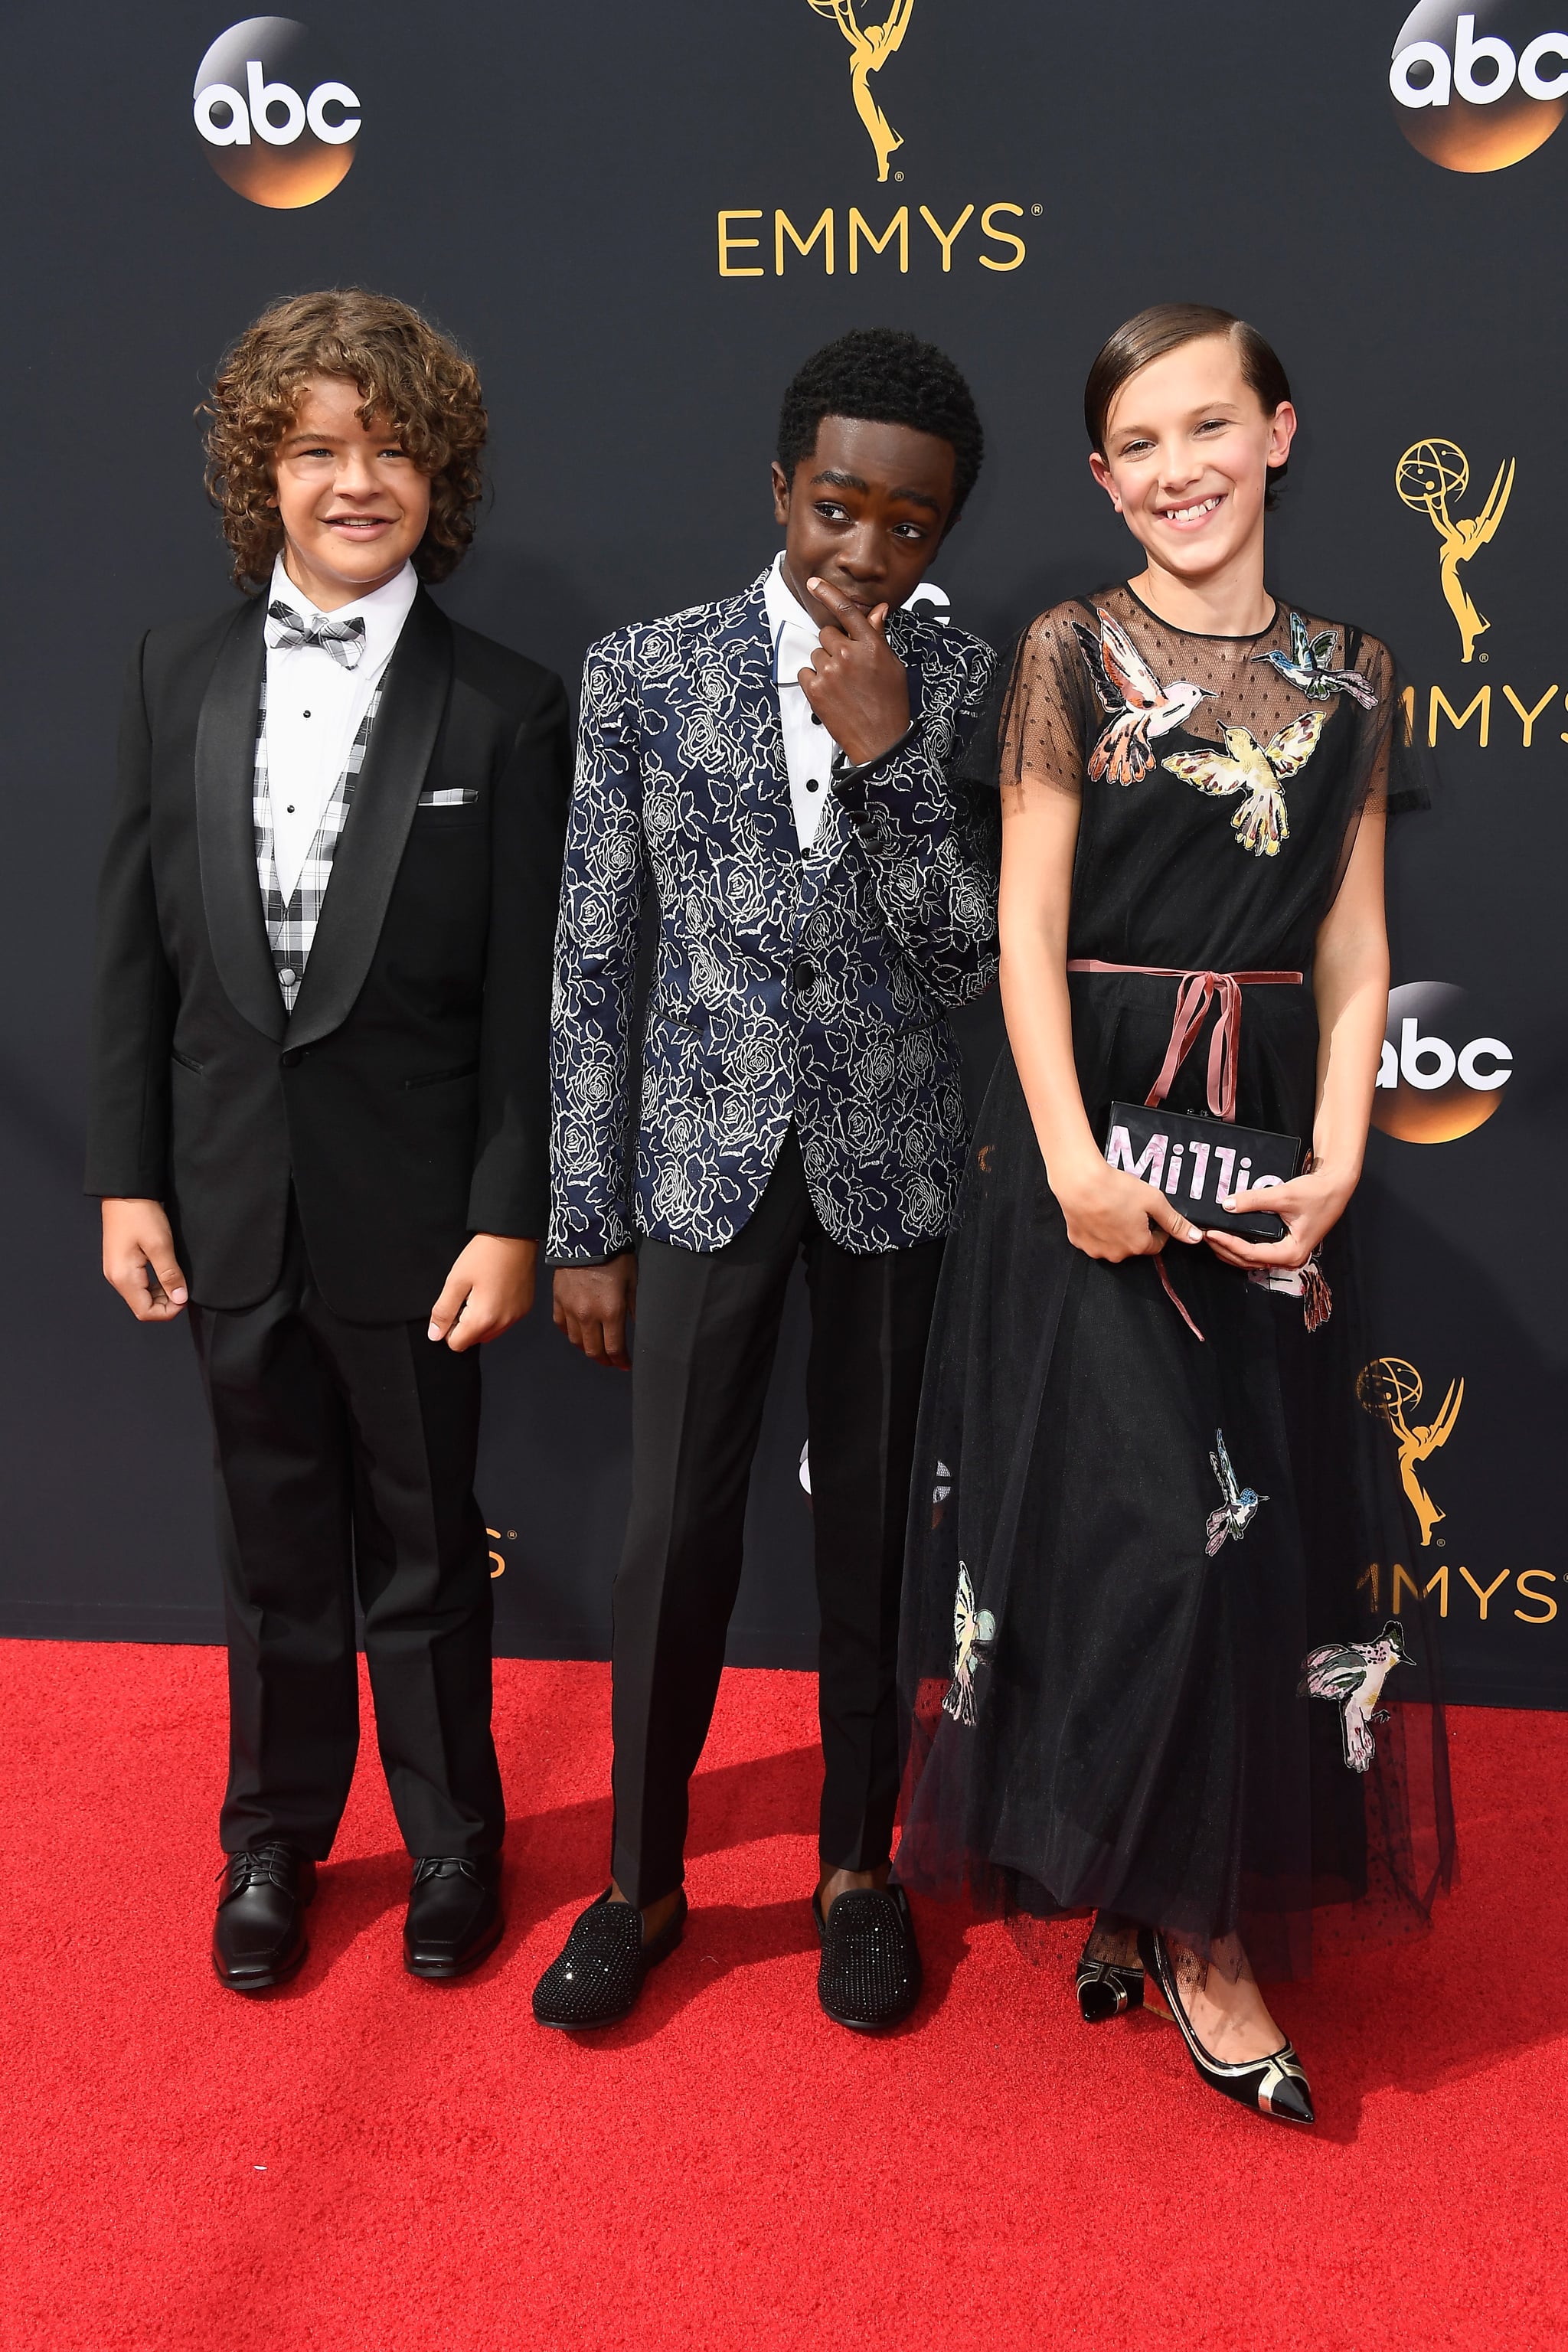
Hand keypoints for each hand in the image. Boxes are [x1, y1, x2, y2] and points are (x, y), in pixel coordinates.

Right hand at [101, 1198, 188, 1320]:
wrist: (125, 1191)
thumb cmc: (140, 1214)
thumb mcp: (160, 1245)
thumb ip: (170, 1274)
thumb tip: (179, 1298)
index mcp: (123, 1277)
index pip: (145, 1312)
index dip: (168, 1311)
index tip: (185, 1297)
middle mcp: (115, 1278)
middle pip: (142, 1306)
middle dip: (165, 1303)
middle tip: (183, 1287)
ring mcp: (116, 1270)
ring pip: (141, 1295)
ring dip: (161, 1293)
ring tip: (176, 1278)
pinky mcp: (120, 1262)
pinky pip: (138, 1283)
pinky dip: (154, 1283)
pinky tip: (166, 1271)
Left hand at [428, 1234, 537, 1350]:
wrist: (513, 1236)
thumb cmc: (484, 1255)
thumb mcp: (455, 1281)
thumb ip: (443, 1311)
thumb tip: (435, 1334)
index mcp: (484, 1318)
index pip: (457, 1344)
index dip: (448, 1328)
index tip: (452, 1307)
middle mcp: (503, 1323)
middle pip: (474, 1340)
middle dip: (465, 1325)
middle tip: (466, 1297)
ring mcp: (516, 1316)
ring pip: (489, 1333)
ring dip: (480, 1321)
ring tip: (480, 1293)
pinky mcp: (524, 1308)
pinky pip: (503, 1322)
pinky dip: (495, 1314)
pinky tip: (494, 1291)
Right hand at [553, 1254, 636, 1368]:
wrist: (585, 1236)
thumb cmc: (614, 1256)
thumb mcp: (633, 1281)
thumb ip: (634, 1307)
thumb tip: (639, 1326)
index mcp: (610, 1312)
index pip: (614, 1348)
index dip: (620, 1361)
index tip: (625, 1365)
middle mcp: (587, 1316)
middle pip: (593, 1350)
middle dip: (604, 1360)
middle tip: (611, 1361)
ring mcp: (569, 1309)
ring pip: (576, 1341)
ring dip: (587, 1349)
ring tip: (596, 1348)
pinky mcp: (557, 1300)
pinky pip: (561, 1326)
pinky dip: (570, 1333)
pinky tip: (577, 1333)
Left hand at [796, 577, 910, 765]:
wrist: (880, 740)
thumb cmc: (890, 704)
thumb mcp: (891, 665)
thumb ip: (878, 636)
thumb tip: (877, 610)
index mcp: (870, 646)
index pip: (846, 610)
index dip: (828, 593)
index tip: (814, 583)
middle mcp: (848, 655)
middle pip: (827, 634)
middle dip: (834, 646)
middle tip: (847, 666)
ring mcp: (829, 672)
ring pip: (816, 654)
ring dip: (824, 665)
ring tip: (842, 684)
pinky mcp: (815, 690)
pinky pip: (805, 672)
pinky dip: (814, 681)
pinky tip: (830, 693)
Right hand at [1049, 1153, 1204, 1263]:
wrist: (1079, 1181)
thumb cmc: (1116, 1189)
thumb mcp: (1154, 1201)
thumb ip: (1175, 1222)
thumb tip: (1196, 1238)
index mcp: (1139, 1245)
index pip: (1157, 1243)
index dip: (1157, 1227)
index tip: (1150, 1212)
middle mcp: (1117, 1254)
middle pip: (1134, 1244)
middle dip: (1135, 1229)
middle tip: (1129, 1206)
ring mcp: (1096, 1250)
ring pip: (1113, 1243)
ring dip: (1116, 1231)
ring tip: (1111, 1207)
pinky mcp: (1078, 1241)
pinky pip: (1093, 1239)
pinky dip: (1096, 1229)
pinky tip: (1096, 1211)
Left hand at [1203, 1164, 1354, 1272]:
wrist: (1336, 1185)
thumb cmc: (1318, 1193)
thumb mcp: (1283, 1195)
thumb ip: (1254, 1201)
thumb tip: (1227, 1205)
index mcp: (1292, 1253)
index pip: (1252, 1254)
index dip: (1229, 1244)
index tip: (1211, 1233)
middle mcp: (1289, 1258)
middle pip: (1248, 1261)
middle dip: (1224, 1249)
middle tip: (1204, 1235)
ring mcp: (1286, 1253)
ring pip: (1251, 1259)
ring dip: (1230, 1249)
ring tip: (1211, 1236)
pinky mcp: (1283, 1244)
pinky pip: (1257, 1250)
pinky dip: (1241, 1245)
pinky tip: (1228, 1235)